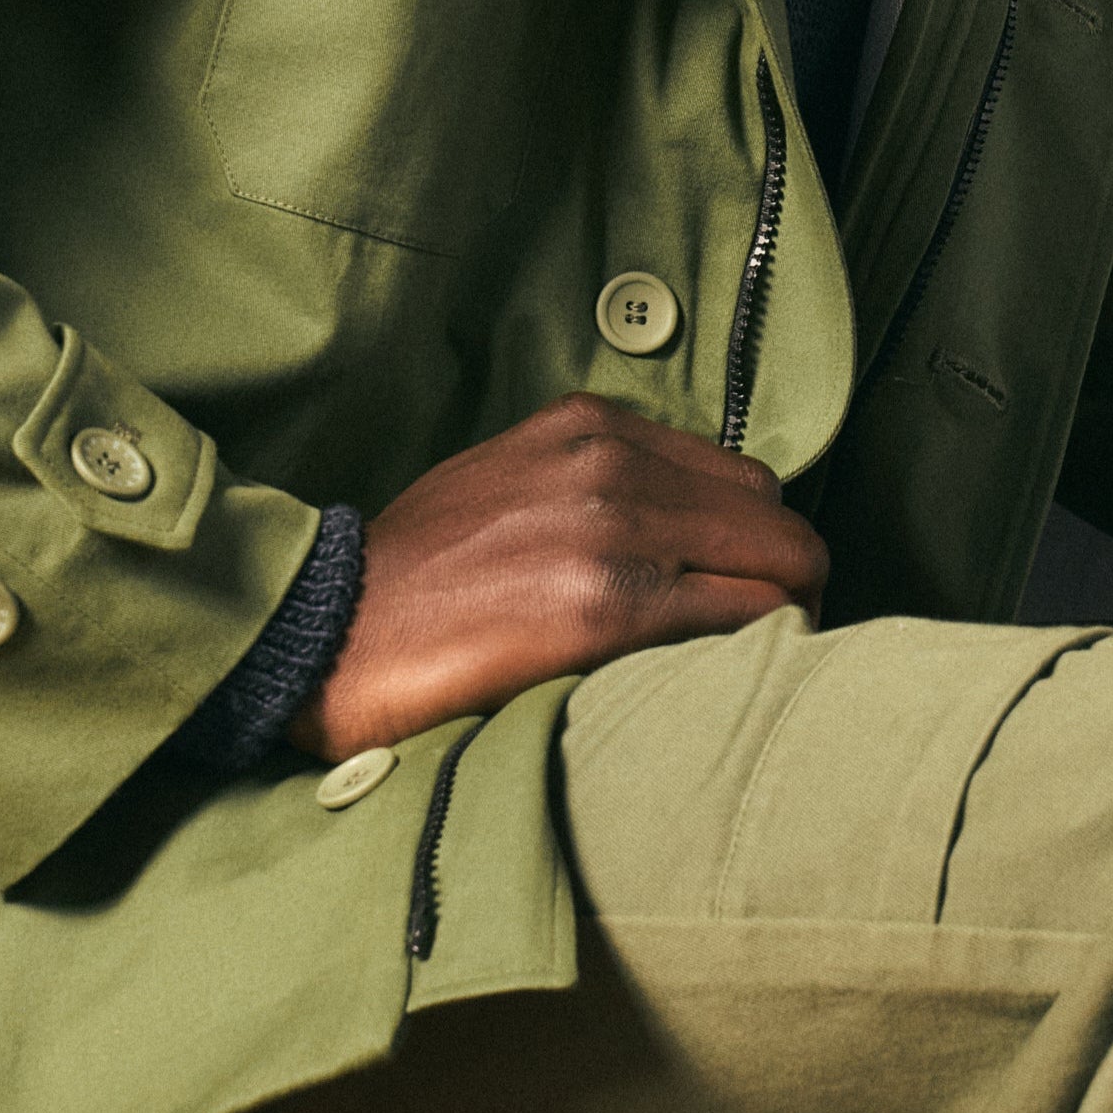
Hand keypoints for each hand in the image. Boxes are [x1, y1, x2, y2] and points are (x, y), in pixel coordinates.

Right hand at [291, 395, 827, 762]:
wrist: (324, 627)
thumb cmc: (413, 572)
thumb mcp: (508, 480)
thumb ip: (595, 483)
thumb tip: (679, 530)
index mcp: (589, 427)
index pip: (740, 477)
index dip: (758, 542)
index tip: (747, 589)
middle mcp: (609, 464)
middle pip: (773, 519)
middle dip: (788, 580)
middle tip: (770, 639)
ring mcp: (610, 532)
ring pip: (777, 568)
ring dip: (783, 618)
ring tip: (753, 669)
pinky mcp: (602, 609)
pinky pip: (739, 624)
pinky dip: (753, 654)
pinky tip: (725, 685)